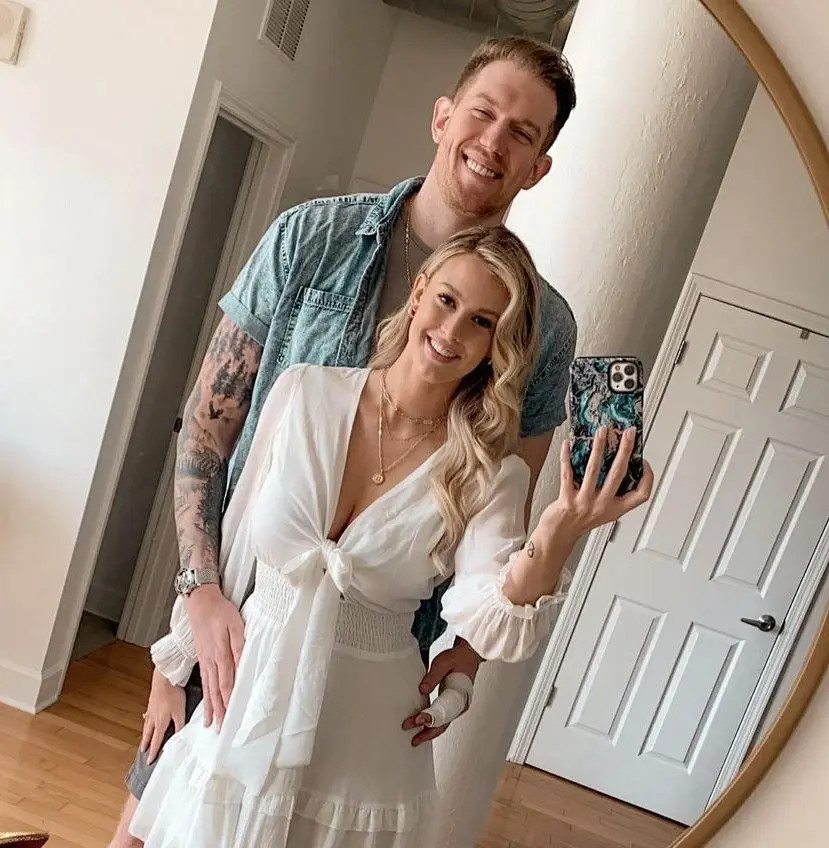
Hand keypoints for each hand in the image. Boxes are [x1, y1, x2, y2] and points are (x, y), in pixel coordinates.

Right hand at [140, 668, 185, 763]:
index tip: (149, 761)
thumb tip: (180, 737)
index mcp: (160, 722)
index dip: (154, 751)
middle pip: (148, 734)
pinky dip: (146, 721)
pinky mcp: (151, 702)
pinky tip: (147, 718)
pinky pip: (147, 716)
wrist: (164, 677)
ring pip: (146, 725)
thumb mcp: (180, 711)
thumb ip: (180, 725)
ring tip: (144, 739)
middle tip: (142, 751)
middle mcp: (153, 718)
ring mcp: (151, 709)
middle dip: (146, 743)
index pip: (156, 740)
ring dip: (145, 734)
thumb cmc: (173, 693)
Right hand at [185, 583, 244, 728]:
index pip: (227, 683)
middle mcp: (210, 661)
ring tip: (210, 724)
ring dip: (210, 707)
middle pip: (216, 691)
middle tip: (221, 730)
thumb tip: (244, 664)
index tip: (232, 717)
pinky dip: (205, 696)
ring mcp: (204, 661)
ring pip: (208, 688)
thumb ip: (240, 645)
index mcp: (220, 654)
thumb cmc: (220, 611)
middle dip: (219, 711)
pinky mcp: (202, 658)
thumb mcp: (236, 624)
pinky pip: (204, 681)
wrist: (200, 602)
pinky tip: (206, 704)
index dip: (230, 701)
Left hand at [402, 639, 480, 746]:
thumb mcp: (443, 662)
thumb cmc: (458, 658)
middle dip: (426, 730)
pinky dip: (432, 727)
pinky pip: (443, 721)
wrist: (468, 656)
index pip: (443, 709)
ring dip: (428, 732)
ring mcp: (457, 707)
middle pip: (443, 723)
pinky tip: (422, 729)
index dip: (429, 716)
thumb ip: (433, 676)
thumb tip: (422, 689)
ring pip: (443, 725)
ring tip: (414, 739)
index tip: (418, 720)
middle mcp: (460, 705)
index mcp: (459, 694)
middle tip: (409, 731)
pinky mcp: (453, 707)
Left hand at [541, 425, 652, 541]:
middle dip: (625, 450)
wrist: (558, 536)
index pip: (641, 494)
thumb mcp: (604, 510)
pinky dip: (567, 457)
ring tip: (602, 431)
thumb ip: (612, 491)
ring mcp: (585, 503)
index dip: (647, 477)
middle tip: (628, 433)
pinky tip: (568, 444)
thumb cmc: (580, 521)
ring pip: (594, 470)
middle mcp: (602, 505)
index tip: (644, 461)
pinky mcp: (567, 500)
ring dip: (599, 447)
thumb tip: (616, 460)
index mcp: (616, 509)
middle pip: (619, 474)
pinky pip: (567, 474)